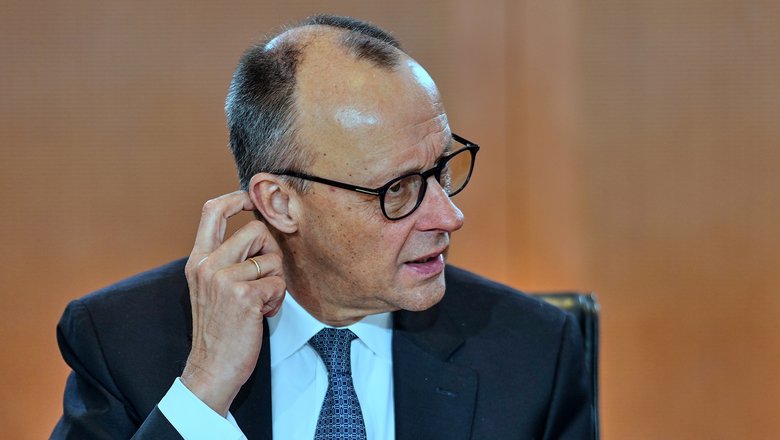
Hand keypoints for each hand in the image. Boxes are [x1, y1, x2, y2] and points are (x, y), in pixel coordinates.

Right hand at [180, 191, 284, 415]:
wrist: (212, 368)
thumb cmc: (219, 328)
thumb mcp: (211, 287)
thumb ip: (226, 259)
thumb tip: (257, 231)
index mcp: (198, 260)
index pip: (212, 211)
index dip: (237, 198)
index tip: (252, 200)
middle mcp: (207, 265)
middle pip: (256, 230)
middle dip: (270, 253)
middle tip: (263, 279)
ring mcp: (224, 280)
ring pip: (272, 258)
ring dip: (275, 281)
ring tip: (260, 301)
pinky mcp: (243, 296)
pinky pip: (278, 283)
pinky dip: (277, 300)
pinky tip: (262, 313)